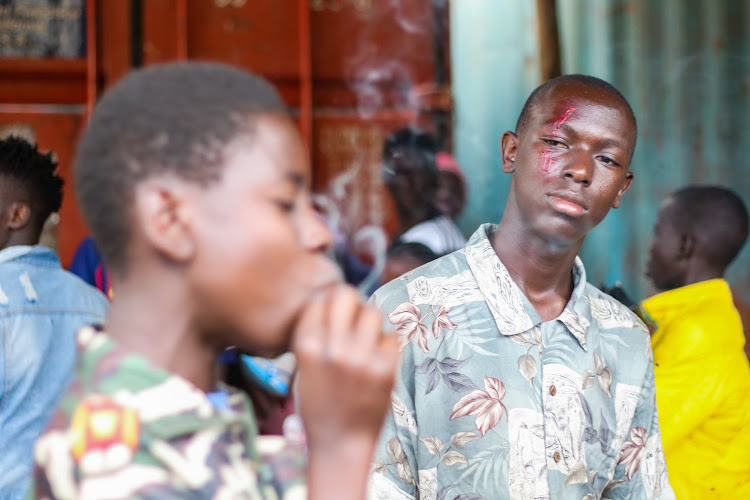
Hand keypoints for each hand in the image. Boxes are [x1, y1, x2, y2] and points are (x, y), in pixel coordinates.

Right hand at [292, 285, 399, 450]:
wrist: (341, 444)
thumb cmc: (319, 405)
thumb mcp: (303, 369)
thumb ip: (315, 335)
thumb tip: (332, 298)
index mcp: (307, 347)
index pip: (320, 299)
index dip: (327, 303)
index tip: (332, 313)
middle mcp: (333, 350)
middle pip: (347, 295)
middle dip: (351, 304)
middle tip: (353, 319)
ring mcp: (361, 360)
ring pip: (373, 312)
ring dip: (370, 323)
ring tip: (366, 341)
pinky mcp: (386, 370)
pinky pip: (392, 336)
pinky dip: (386, 345)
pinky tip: (378, 359)